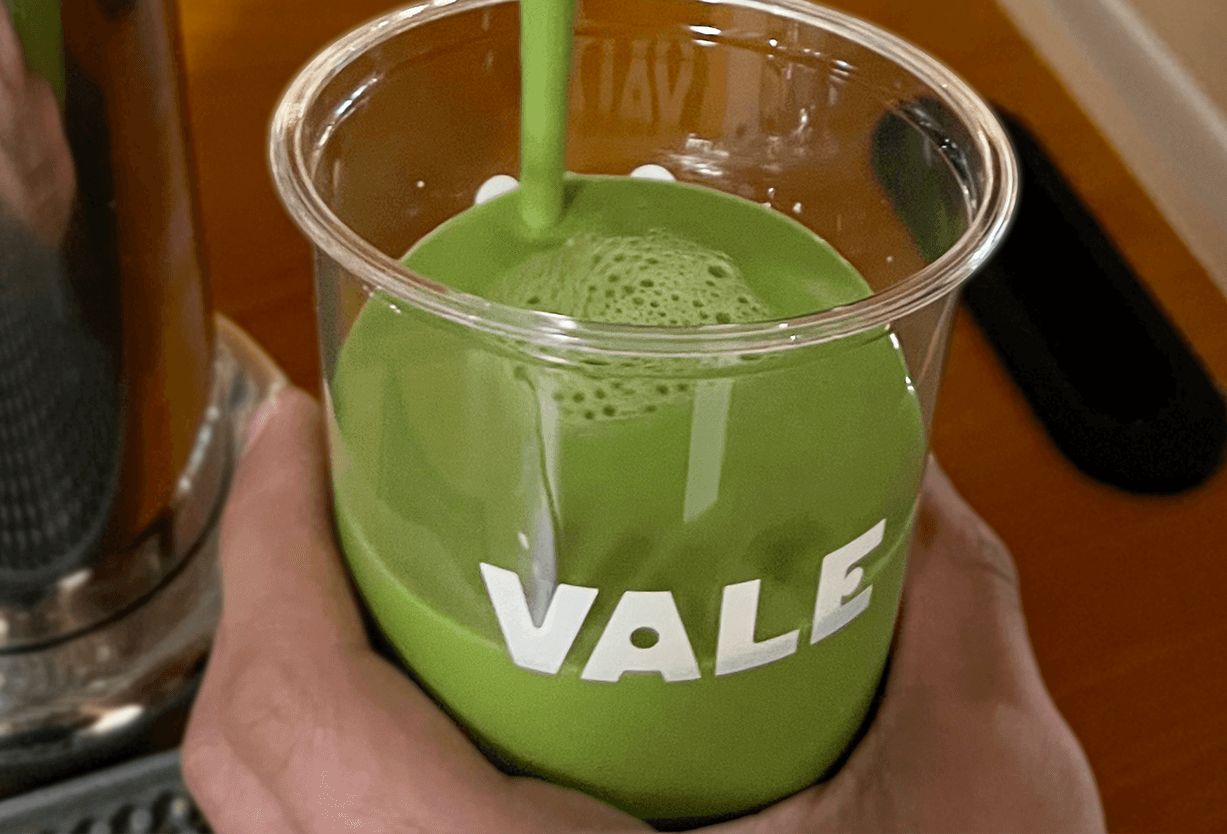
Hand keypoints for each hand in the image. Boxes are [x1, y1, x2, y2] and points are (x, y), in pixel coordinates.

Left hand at [183, 389, 1103, 833]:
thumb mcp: (980, 801)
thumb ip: (950, 611)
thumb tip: (913, 477)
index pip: (296, 715)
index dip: (265, 551)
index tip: (300, 432)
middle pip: (246, 762)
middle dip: (268, 593)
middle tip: (337, 475)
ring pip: (276, 824)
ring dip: (300, 680)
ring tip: (376, 564)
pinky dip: (345, 766)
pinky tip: (438, 702)